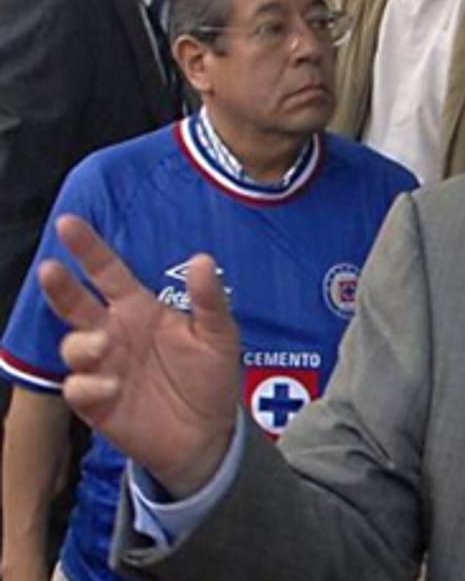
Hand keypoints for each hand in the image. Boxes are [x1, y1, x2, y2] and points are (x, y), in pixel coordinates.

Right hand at [39, 215, 240, 497]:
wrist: (209, 435)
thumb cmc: (211, 378)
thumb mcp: (219, 337)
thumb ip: (209, 300)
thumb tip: (203, 259)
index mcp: (141, 310)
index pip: (108, 273)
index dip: (89, 248)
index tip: (69, 222)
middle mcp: (115, 333)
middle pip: (76, 304)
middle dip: (61, 286)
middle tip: (51, 270)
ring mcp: (103, 367)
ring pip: (73, 345)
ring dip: (83, 343)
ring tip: (106, 345)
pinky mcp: (96, 402)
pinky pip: (77, 388)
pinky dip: (88, 385)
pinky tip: (110, 387)